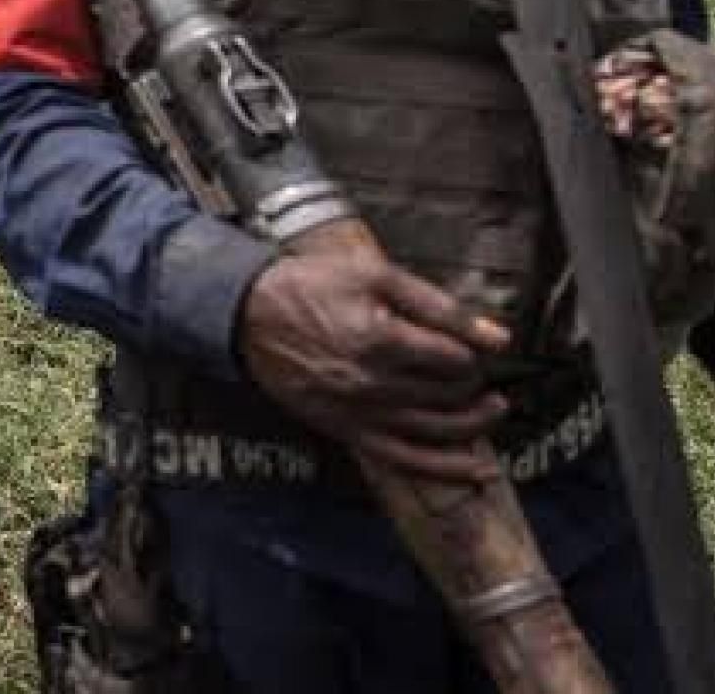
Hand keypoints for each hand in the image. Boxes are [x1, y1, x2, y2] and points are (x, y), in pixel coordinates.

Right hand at [237, 251, 510, 482]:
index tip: (471, 341)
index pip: (455, 358)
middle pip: (449, 394)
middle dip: (473, 382)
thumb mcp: (374, 276)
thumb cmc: (310, 286)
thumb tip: (498, 336)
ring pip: (437, 430)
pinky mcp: (346, 430)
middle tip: (475, 368)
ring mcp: (359, 413)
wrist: (248, 313)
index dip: (472, 350)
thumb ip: (438, 305)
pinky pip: (405, 460)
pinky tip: (477, 469)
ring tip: (493, 408)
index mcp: (381, 340)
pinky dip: (446, 469)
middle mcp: (373, 384)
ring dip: (474, 423)